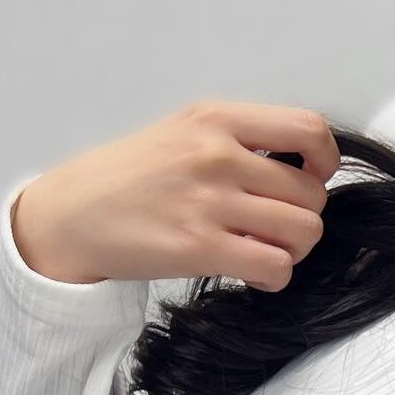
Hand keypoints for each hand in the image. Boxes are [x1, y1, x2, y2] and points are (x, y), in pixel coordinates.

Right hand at [11, 98, 341, 290]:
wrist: (69, 214)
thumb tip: (301, 169)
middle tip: (276, 228)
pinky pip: (276, 266)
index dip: (325, 161)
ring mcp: (209, 201)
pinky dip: (275, 276)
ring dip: (294, 249)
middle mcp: (216, 154)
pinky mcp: (199, 247)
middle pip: (312, 193)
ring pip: (304, 231)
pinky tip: (253, 273)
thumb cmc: (129, 177)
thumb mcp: (183, 132)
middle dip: (304, 217)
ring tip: (265, 250)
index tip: (311, 178)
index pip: (308, 129)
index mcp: (216, 119)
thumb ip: (239, 141)